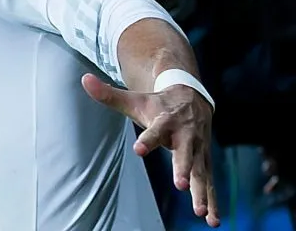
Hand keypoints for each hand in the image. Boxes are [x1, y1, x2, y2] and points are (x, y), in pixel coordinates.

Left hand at [82, 74, 219, 226]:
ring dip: (201, 192)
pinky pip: (210, 183)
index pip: (155, 131)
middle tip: (179, 186)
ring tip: (199, 212)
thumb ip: (109, 94)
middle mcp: (185, 137)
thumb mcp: (135, 100)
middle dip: (183, 169)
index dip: (147, 141)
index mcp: (166, 122)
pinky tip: (213, 221)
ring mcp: (197, 150)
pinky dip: (213, 201)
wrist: (193, 98)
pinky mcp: (204, 161)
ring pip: (201, 173)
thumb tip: (84, 79)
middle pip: (184, 154)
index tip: (138, 150)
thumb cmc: (157, 104)